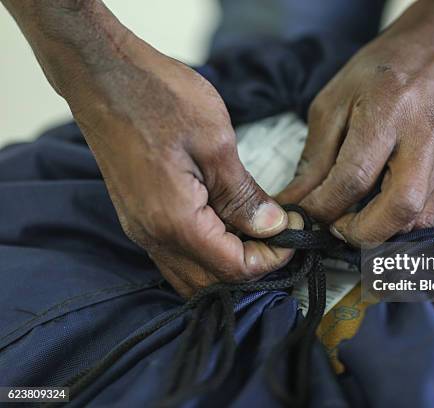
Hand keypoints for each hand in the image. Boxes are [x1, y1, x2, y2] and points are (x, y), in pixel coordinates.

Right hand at [55, 19, 298, 296]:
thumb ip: (244, 195)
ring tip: (256, 232)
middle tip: (279, 236)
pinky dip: (206, 253)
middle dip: (252, 267)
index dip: (272, 259)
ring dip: (227, 264)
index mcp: (175, 221)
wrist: (102, 75)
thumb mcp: (216, 142)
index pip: (234, 269)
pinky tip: (226, 225)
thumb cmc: (157, 97)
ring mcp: (141, 229)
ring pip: (191, 276)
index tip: (294, 230)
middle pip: (212, 284)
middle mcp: (153, 236)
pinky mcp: (138, 217)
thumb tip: (273, 227)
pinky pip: (175, 256)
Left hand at [278, 0, 433, 245]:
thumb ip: (315, 155)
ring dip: (381, 232)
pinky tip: (380, 211)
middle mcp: (424, 138)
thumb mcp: (336, 100)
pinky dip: (400, 224)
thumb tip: (295, 200)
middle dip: (360, 233)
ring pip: (418, 218)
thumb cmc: (385, 70)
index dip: (323, 207)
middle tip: (334, 229)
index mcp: (388, 111)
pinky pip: (430, 214)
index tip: (304, 216)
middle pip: (399, 207)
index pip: (353, 177)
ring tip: (354, 220)